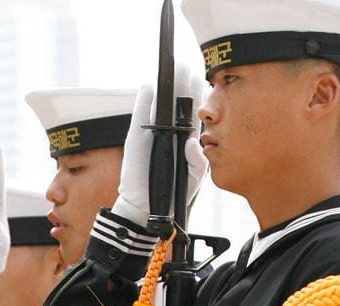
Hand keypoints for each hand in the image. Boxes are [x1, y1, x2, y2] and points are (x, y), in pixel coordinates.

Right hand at [112, 76, 207, 225]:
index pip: (192, 110)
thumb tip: (194, 141)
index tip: (202, 76)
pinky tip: (150, 86)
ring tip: (171, 69)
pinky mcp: (136, 138)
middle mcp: (169, 131)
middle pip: (176, 102)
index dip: (196, 93)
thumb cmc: (174, 192)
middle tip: (186, 64)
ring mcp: (152, 132)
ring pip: (159, 104)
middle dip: (181, 83)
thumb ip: (198, 160)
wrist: (148, 206)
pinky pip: (140, 116)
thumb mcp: (193, 176)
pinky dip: (143, 101)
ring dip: (164, 86)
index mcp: (185, 137)